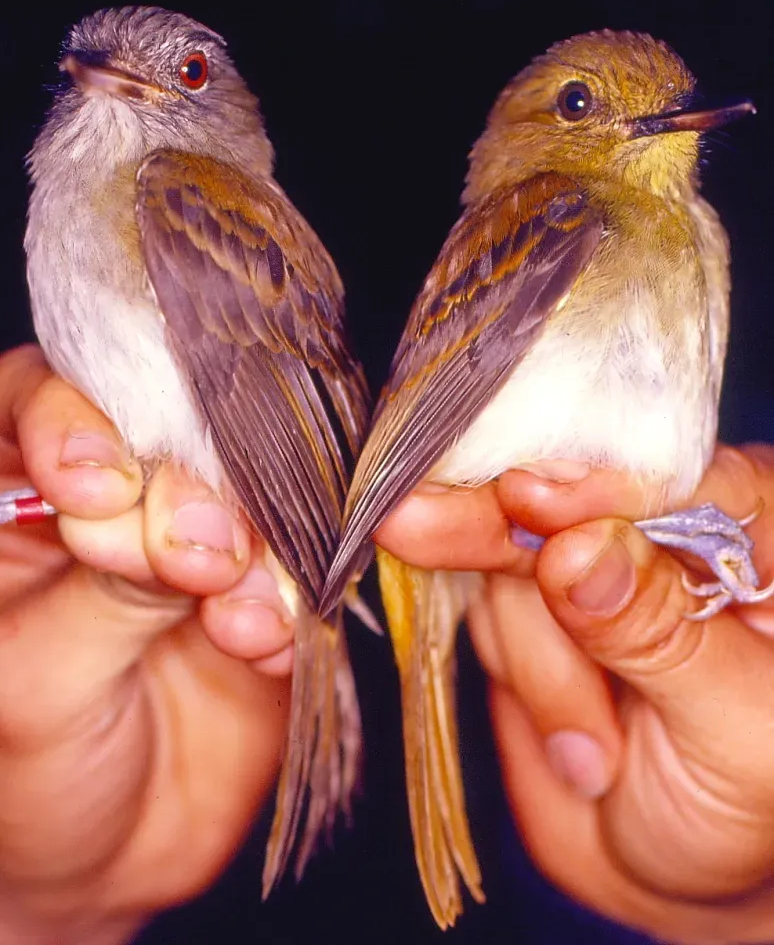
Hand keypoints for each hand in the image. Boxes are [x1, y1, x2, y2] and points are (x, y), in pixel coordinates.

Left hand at [0, 346, 294, 944]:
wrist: (102, 859)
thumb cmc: (19, 772)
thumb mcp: (31, 684)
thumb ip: (102, 596)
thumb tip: (188, 527)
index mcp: (22, 493)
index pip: (43, 396)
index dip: (78, 419)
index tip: (103, 486)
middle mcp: (117, 498)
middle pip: (167, 436)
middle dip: (187, 493)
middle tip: (197, 559)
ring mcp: (200, 540)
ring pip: (249, 495)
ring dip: (256, 551)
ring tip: (236, 622)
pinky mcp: (265, 590)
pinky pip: (301, 570)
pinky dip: (294, 603)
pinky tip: (265, 647)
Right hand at [377, 447, 773, 943]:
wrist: (674, 866)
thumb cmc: (747, 799)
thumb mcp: (733, 725)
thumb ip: (657, 630)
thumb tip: (573, 550)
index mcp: (754, 533)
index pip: (674, 476)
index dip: (597, 484)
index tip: (528, 498)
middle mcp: (665, 530)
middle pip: (564, 494)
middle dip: (496, 523)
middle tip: (414, 524)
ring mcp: (585, 564)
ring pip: (509, 559)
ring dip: (535, 660)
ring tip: (596, 756)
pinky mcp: (526, 605)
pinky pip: (481, 609)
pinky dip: (512, 671)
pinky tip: (569, 736)